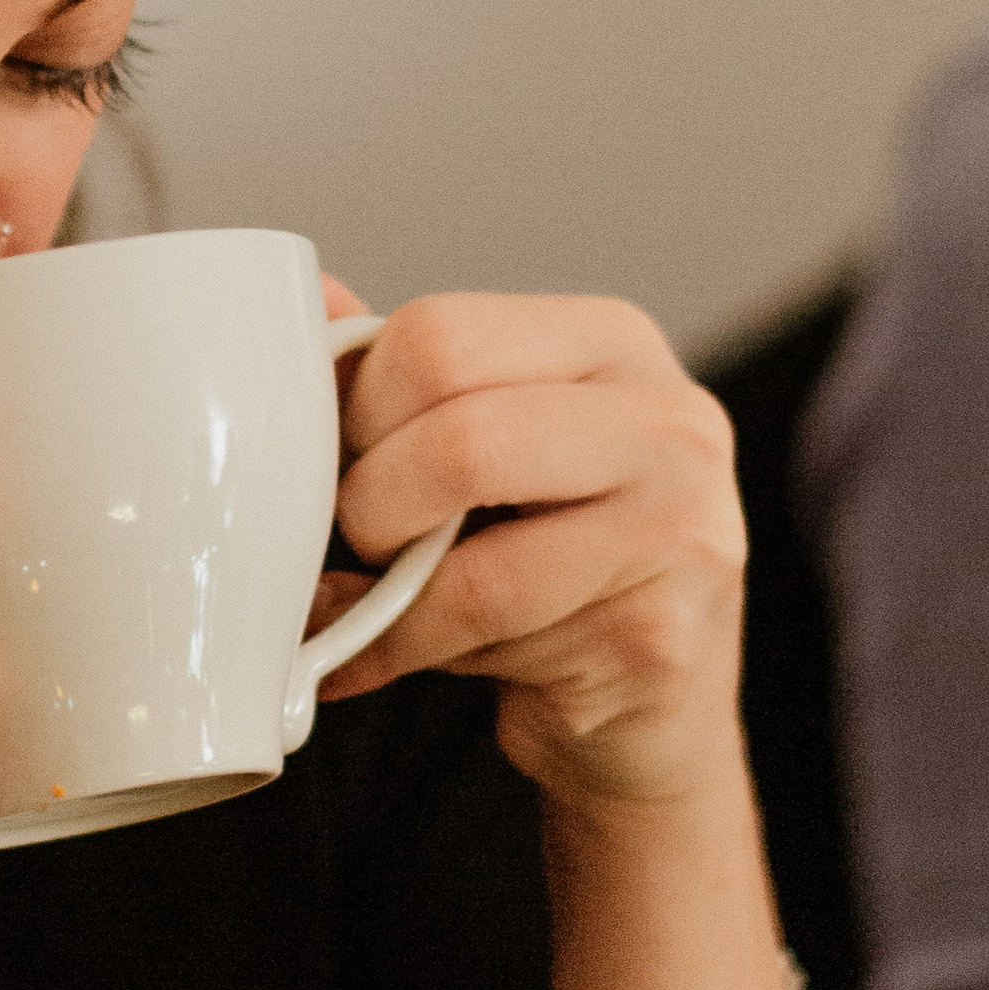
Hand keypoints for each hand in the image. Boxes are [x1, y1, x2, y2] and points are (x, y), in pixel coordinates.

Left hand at [311, 278, 747, 812]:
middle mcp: (667, 418)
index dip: (357, 408)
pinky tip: (366, 656)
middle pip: (455, 434)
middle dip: (371, 501)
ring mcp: (681, 526)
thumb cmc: (547, 555)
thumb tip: (307, 293)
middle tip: (364, 537)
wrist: (648, 696)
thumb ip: (403, 374)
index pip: (437, 335)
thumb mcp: (483, 442)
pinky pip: (480, 633)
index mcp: (610, 341)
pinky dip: (393, 648)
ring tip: (375, 599)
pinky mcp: (659, 632)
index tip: (348, 457)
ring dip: (384, 588)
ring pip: (466, 549)